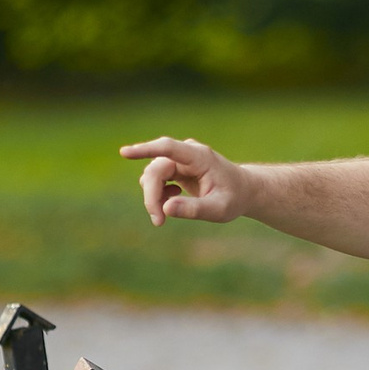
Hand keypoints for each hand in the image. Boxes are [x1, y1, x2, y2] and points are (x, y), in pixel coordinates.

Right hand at [118, 136, 249, 226]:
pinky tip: (173, 201)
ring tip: (164, 217)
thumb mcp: (219, 209)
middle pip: (155, 169)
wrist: (243, 191)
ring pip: (152, 175)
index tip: (125, 152)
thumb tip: (166, 209)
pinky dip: (158, 194)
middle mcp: (187, 153)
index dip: (145, 150)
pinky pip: (155, 178)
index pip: (168, 148)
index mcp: (199, 157)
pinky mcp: (175, 167)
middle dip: (151, 195)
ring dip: (153, 197)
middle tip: (158, 221)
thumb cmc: (234, 198)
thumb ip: (194, 209)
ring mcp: (180, 159)